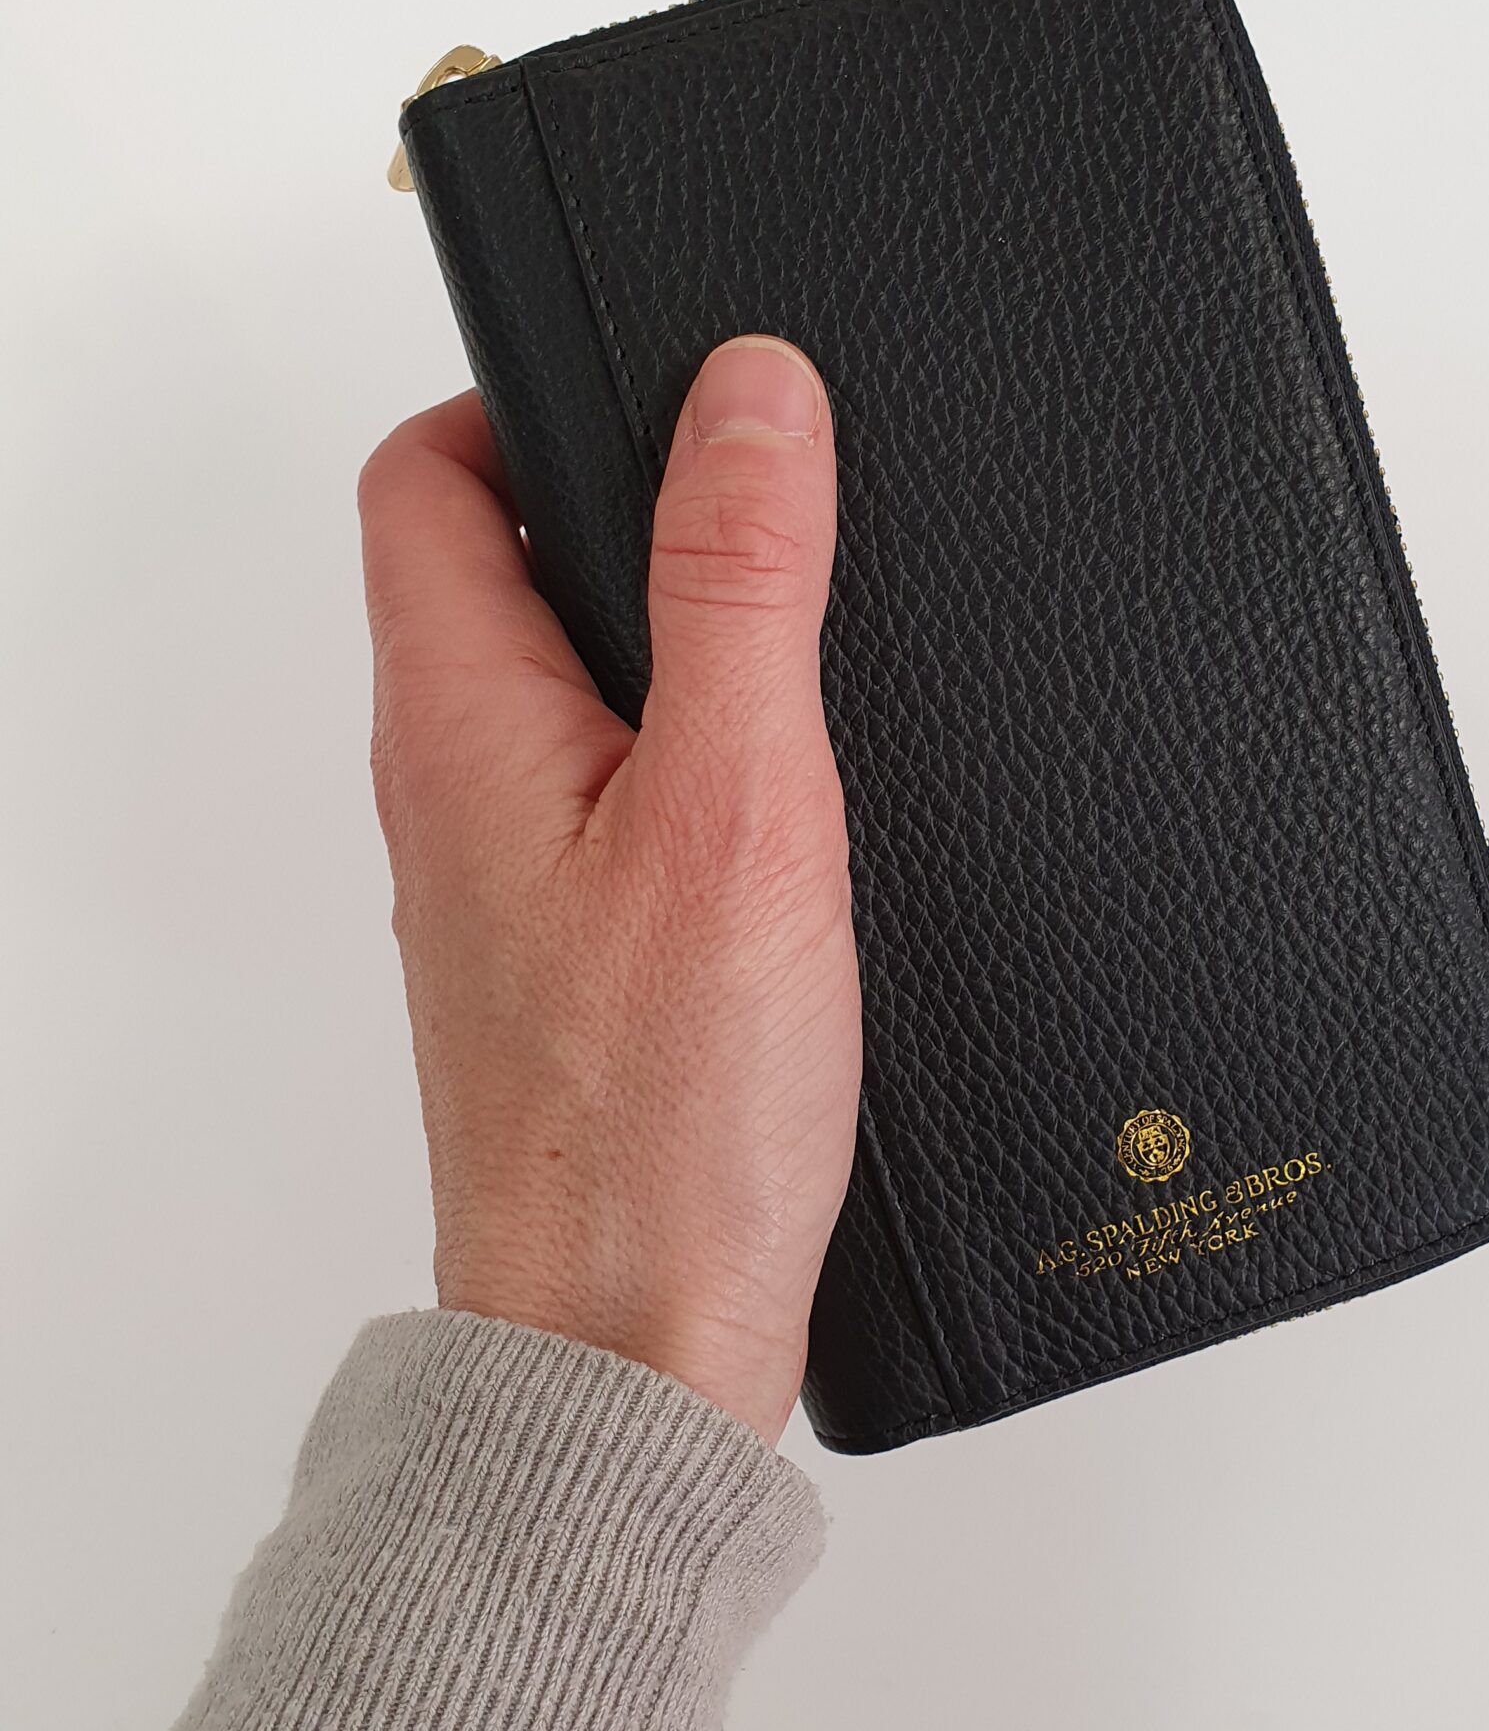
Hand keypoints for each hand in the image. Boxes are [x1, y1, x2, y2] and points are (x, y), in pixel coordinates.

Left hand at [357, 336, 859, 1443]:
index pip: (426, 476)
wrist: (632, 1347)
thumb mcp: (736, 805)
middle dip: (642, 503)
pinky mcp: (578, 944)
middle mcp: (459, 783)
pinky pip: (626, 785)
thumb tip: (751, 390)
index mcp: (458, 718)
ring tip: (820, 650)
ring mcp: (513, 869)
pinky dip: (711, 749)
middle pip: (509, 563)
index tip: (667, 382)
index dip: (532, 396)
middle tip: (784, 507)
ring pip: (581, 678)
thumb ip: (741, 585)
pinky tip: (812, 798)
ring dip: (691, 633)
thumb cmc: (661, 1121)